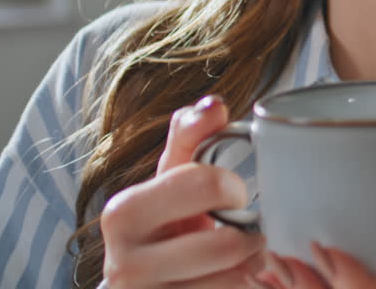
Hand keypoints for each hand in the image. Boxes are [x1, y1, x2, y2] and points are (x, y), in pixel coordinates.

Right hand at [100, 95, 267, 287]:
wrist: (141, 282)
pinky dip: (244, 287)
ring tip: (246, 256)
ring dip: (252, 266)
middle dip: (250, 234)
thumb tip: (214, 104)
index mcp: (123, 213)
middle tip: (249, 229)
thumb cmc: (162, 223)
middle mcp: (125, 264)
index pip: (202, 184)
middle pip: (225, 244)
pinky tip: (234, 278)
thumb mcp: (170, 178)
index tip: (236, 192)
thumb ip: (191, 136)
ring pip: (233, 281)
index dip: (232, 187)